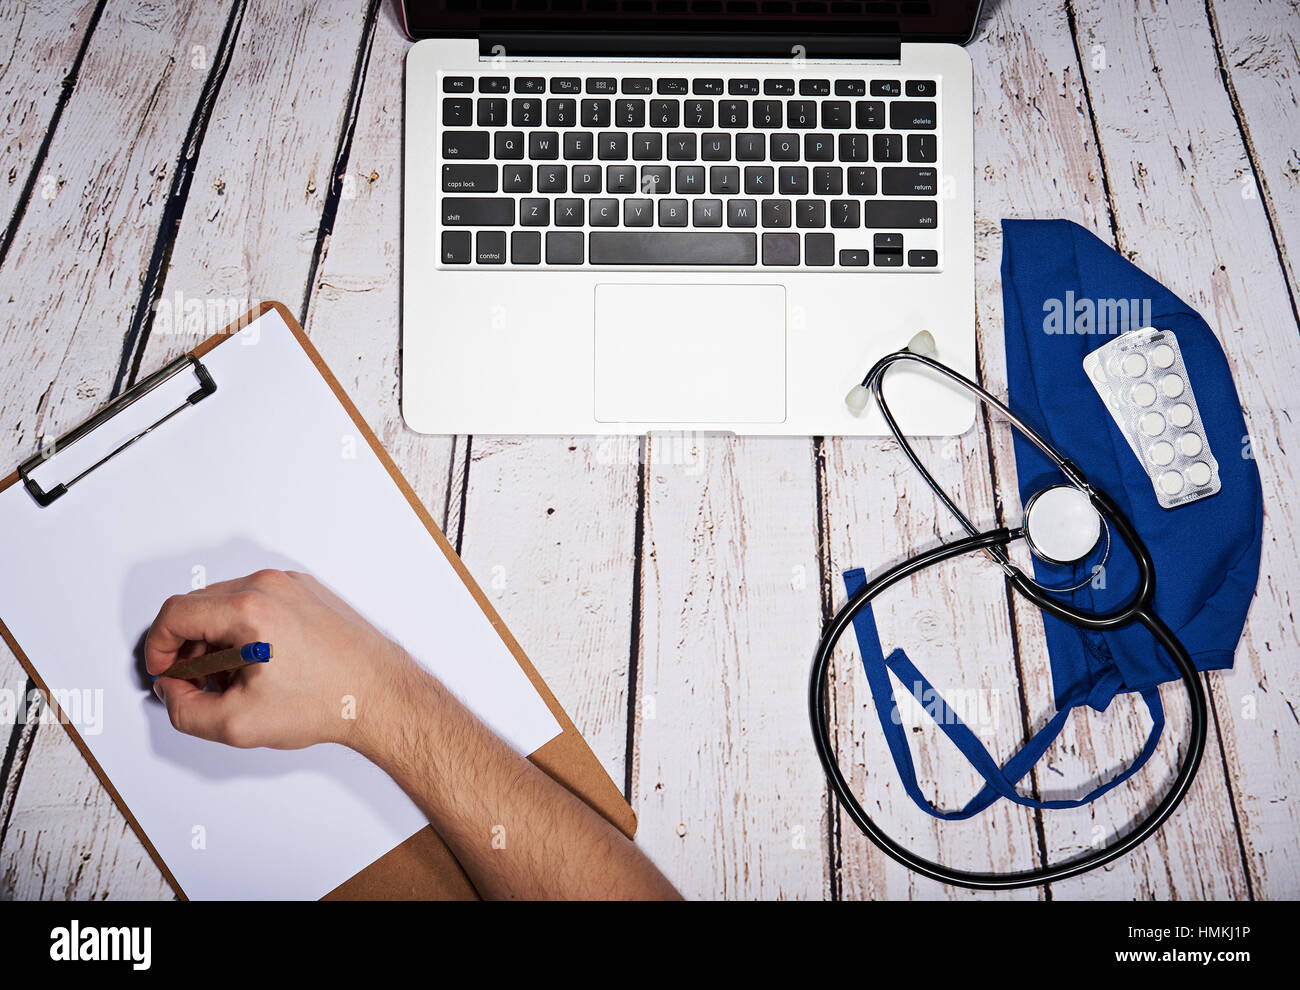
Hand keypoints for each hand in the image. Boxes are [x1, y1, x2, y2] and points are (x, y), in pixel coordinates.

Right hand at [145, 569, 413, 749]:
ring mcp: (292, 585)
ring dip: (216, 640)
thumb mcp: (238, 724)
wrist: (382, 696)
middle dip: (187, 647)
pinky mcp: (307, 592)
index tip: (162, 671)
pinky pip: (257, 603)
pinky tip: (258, 667)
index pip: (175, 614)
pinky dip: (245, 631)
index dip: (157, 647)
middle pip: (198, 606)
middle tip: (196, 684)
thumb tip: (173, 691)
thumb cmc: (329, 702)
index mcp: (250, 609)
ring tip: (232, 681)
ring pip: (226, 604)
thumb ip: (185, 710)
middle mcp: (270, 587)